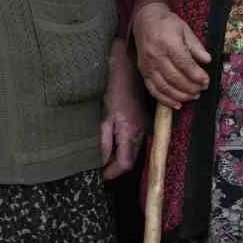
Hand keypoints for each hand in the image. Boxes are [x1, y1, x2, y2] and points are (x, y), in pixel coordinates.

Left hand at [100, 40, 145, 178]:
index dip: (111, 173)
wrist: (128, 67)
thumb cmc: (114, 87)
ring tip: (102, 157)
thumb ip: (103, 141)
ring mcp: (144, 127)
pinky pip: (134, 142)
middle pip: (130, 161)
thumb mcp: (104, 115)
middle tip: (98, 168)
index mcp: (130, 131)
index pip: (124, 164)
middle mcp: (141, 132)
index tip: (99, 176)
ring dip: (118, 157)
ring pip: (133, 152)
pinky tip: (111, 143)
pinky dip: (123, 147)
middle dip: (114, 168)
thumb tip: (100, 162)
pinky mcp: (143, 122)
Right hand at [133, 0, 210, 108]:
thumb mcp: (185, 29)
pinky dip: (165, 100)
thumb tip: (207, 60)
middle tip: (201, 89)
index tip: (206, 81)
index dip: (197, 75)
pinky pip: (153, 90)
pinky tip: (177, 104)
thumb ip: (196, 46)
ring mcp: (148, 65)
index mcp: (168, 43)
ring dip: (180, 95)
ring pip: (164, 86)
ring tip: (193, 96)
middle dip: (191, 87)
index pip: (184, 63)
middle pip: (175, 77)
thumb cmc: (167, 24)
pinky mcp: (143, 72)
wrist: (145, 20)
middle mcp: (156, 55)